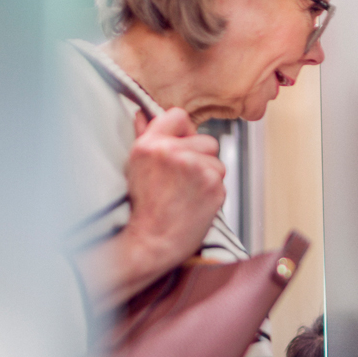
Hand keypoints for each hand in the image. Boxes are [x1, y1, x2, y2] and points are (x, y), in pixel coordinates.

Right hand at [124, 108, 225, 270]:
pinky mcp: (214, 186)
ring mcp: (196, 168)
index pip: (179, 115)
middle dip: (201, 157)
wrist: (151, 242)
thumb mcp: (136, 167)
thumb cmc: (142, 208)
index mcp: (150, 144)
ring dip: (208, 175)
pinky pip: (221, 181)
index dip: (184, 131)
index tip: (182, 145)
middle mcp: (174, 152)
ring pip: (217, 162)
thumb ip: (145, 136)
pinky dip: (212, 192)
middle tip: (182, 180)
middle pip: (207, 140)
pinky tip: (195, 203)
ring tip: (187, 194)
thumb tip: (143, 114)